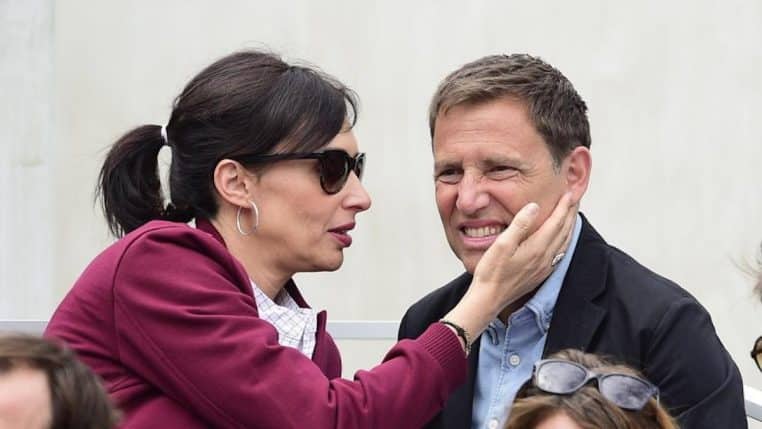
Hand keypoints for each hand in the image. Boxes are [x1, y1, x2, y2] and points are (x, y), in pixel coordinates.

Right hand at [472, 192, 576, 311]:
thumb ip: (519, 224)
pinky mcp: (541, 274)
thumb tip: (534, 206)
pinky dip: (565, 241)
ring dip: (569, 226)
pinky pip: (559, 253)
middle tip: (575, 198)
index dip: (563, 207)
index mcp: (536, 248)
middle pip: (564, 231)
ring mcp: (544, 267)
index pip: (556, 222)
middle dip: (570, 213)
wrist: (489, 299)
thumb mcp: (501, 244)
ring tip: (572, 214)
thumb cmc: (491, 272)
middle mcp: (545, 258)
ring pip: (564, 242)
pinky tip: (562, 239)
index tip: (568, 193)